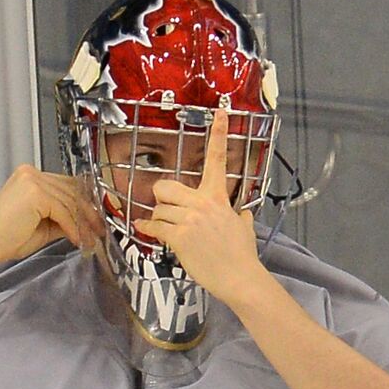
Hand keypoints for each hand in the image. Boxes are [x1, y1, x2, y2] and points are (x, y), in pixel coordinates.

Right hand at [0, 165, 104, 269]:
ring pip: (70, 201)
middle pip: (71, 190)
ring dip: (83, 222)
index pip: (65, 184)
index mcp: (29, 177)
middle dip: (88, 212)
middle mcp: (31, 173)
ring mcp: (33, 181)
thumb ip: (61, 219)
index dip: (83, 202)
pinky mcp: (36, 193)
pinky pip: (63, 211)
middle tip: (99, 230)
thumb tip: (81, 223)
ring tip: (90, 239)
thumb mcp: (40, 226)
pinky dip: (73, 227)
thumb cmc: (3, 239)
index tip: (94, 220)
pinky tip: (76, 240)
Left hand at [133, 110, 268, 307]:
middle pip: (166, 187)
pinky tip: (144, 229)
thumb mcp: (244, 228)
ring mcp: (190, 220)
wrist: (239, 277)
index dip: (218, 133)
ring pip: (158, 209)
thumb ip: (239, 216)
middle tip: (166, 207)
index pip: (218, 160)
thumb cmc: (242, 254)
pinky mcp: (179, 237)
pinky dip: (147, 229)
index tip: (219, 111)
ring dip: (158, 219)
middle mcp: (203, 204)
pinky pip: (154, 227)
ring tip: (167, 229)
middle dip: (160, 197)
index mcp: (218, 197)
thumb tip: (242, 216)